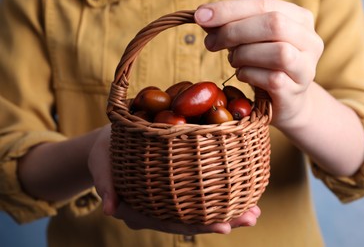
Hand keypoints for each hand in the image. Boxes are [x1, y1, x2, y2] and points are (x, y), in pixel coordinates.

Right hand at [88, 124, 260, 233]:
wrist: (111, 144)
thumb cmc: (106, 152)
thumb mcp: (101, 164)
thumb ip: (105, 184)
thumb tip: (108, 208)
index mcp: (140, 210)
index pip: (172, 221)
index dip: (198, 225)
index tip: (224, 227)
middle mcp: (158, 208)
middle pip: (192, 219)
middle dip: (223, 221)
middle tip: (251, 218)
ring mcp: (168, 199)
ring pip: (200, 209)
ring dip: (228, 210)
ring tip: (254, 210)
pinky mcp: (176, 186)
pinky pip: (199, 194)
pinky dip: (220, 193)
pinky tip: (240, 190)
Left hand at [194, 0, 323, 129]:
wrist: (286, 103)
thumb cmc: (265, 66)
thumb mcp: (249, 40)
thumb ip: (231, 26)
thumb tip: (203, 15)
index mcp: (299, 18)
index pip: (263, 4)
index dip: (230, 9)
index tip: (200, 16)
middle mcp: (310, 40)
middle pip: (274, 24)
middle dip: (234, 31)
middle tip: (211, 43)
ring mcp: (306, 67)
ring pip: (278, 52)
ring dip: (244, 55)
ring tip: (233, 61)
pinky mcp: (296, 90)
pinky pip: (272, 79)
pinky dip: (249, 74)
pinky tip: (242, 75)